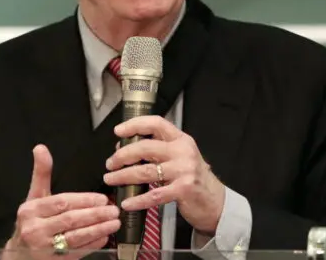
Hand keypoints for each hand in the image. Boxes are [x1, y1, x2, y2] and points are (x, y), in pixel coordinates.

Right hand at [3, 144, 120, 259]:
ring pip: (76, 238)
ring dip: (98, 229)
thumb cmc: (31, 221)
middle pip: (70, 220)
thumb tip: (41, 148)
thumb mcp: (34, 196)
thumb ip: (41, 173)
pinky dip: (93, 245)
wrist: (19, 253)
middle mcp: (34, 230)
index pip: (62, 202)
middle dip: (95, 214)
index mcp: (31, 210)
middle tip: (113, 209)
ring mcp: (43, 249)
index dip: (84, 200)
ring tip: (114, 222)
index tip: (102, 198)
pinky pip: (77, 252)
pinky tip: (105, 237)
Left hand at [103, 115, 225, 234]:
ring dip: (124, 176)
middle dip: (123, 156)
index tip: (118, 131)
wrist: (214, 200)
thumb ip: (158, 149)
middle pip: (146, 148)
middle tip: (110, 163)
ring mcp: (184, 170)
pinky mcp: (183, 190)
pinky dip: (138, 199)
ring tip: (111, 179)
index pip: (156, 123)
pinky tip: (127, 202)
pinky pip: (155, 195)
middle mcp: (183, 151)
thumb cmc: (192, 177)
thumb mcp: (179, 156)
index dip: (135, 124)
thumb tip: (125, 147)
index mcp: (180, 139)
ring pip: (146, 171)